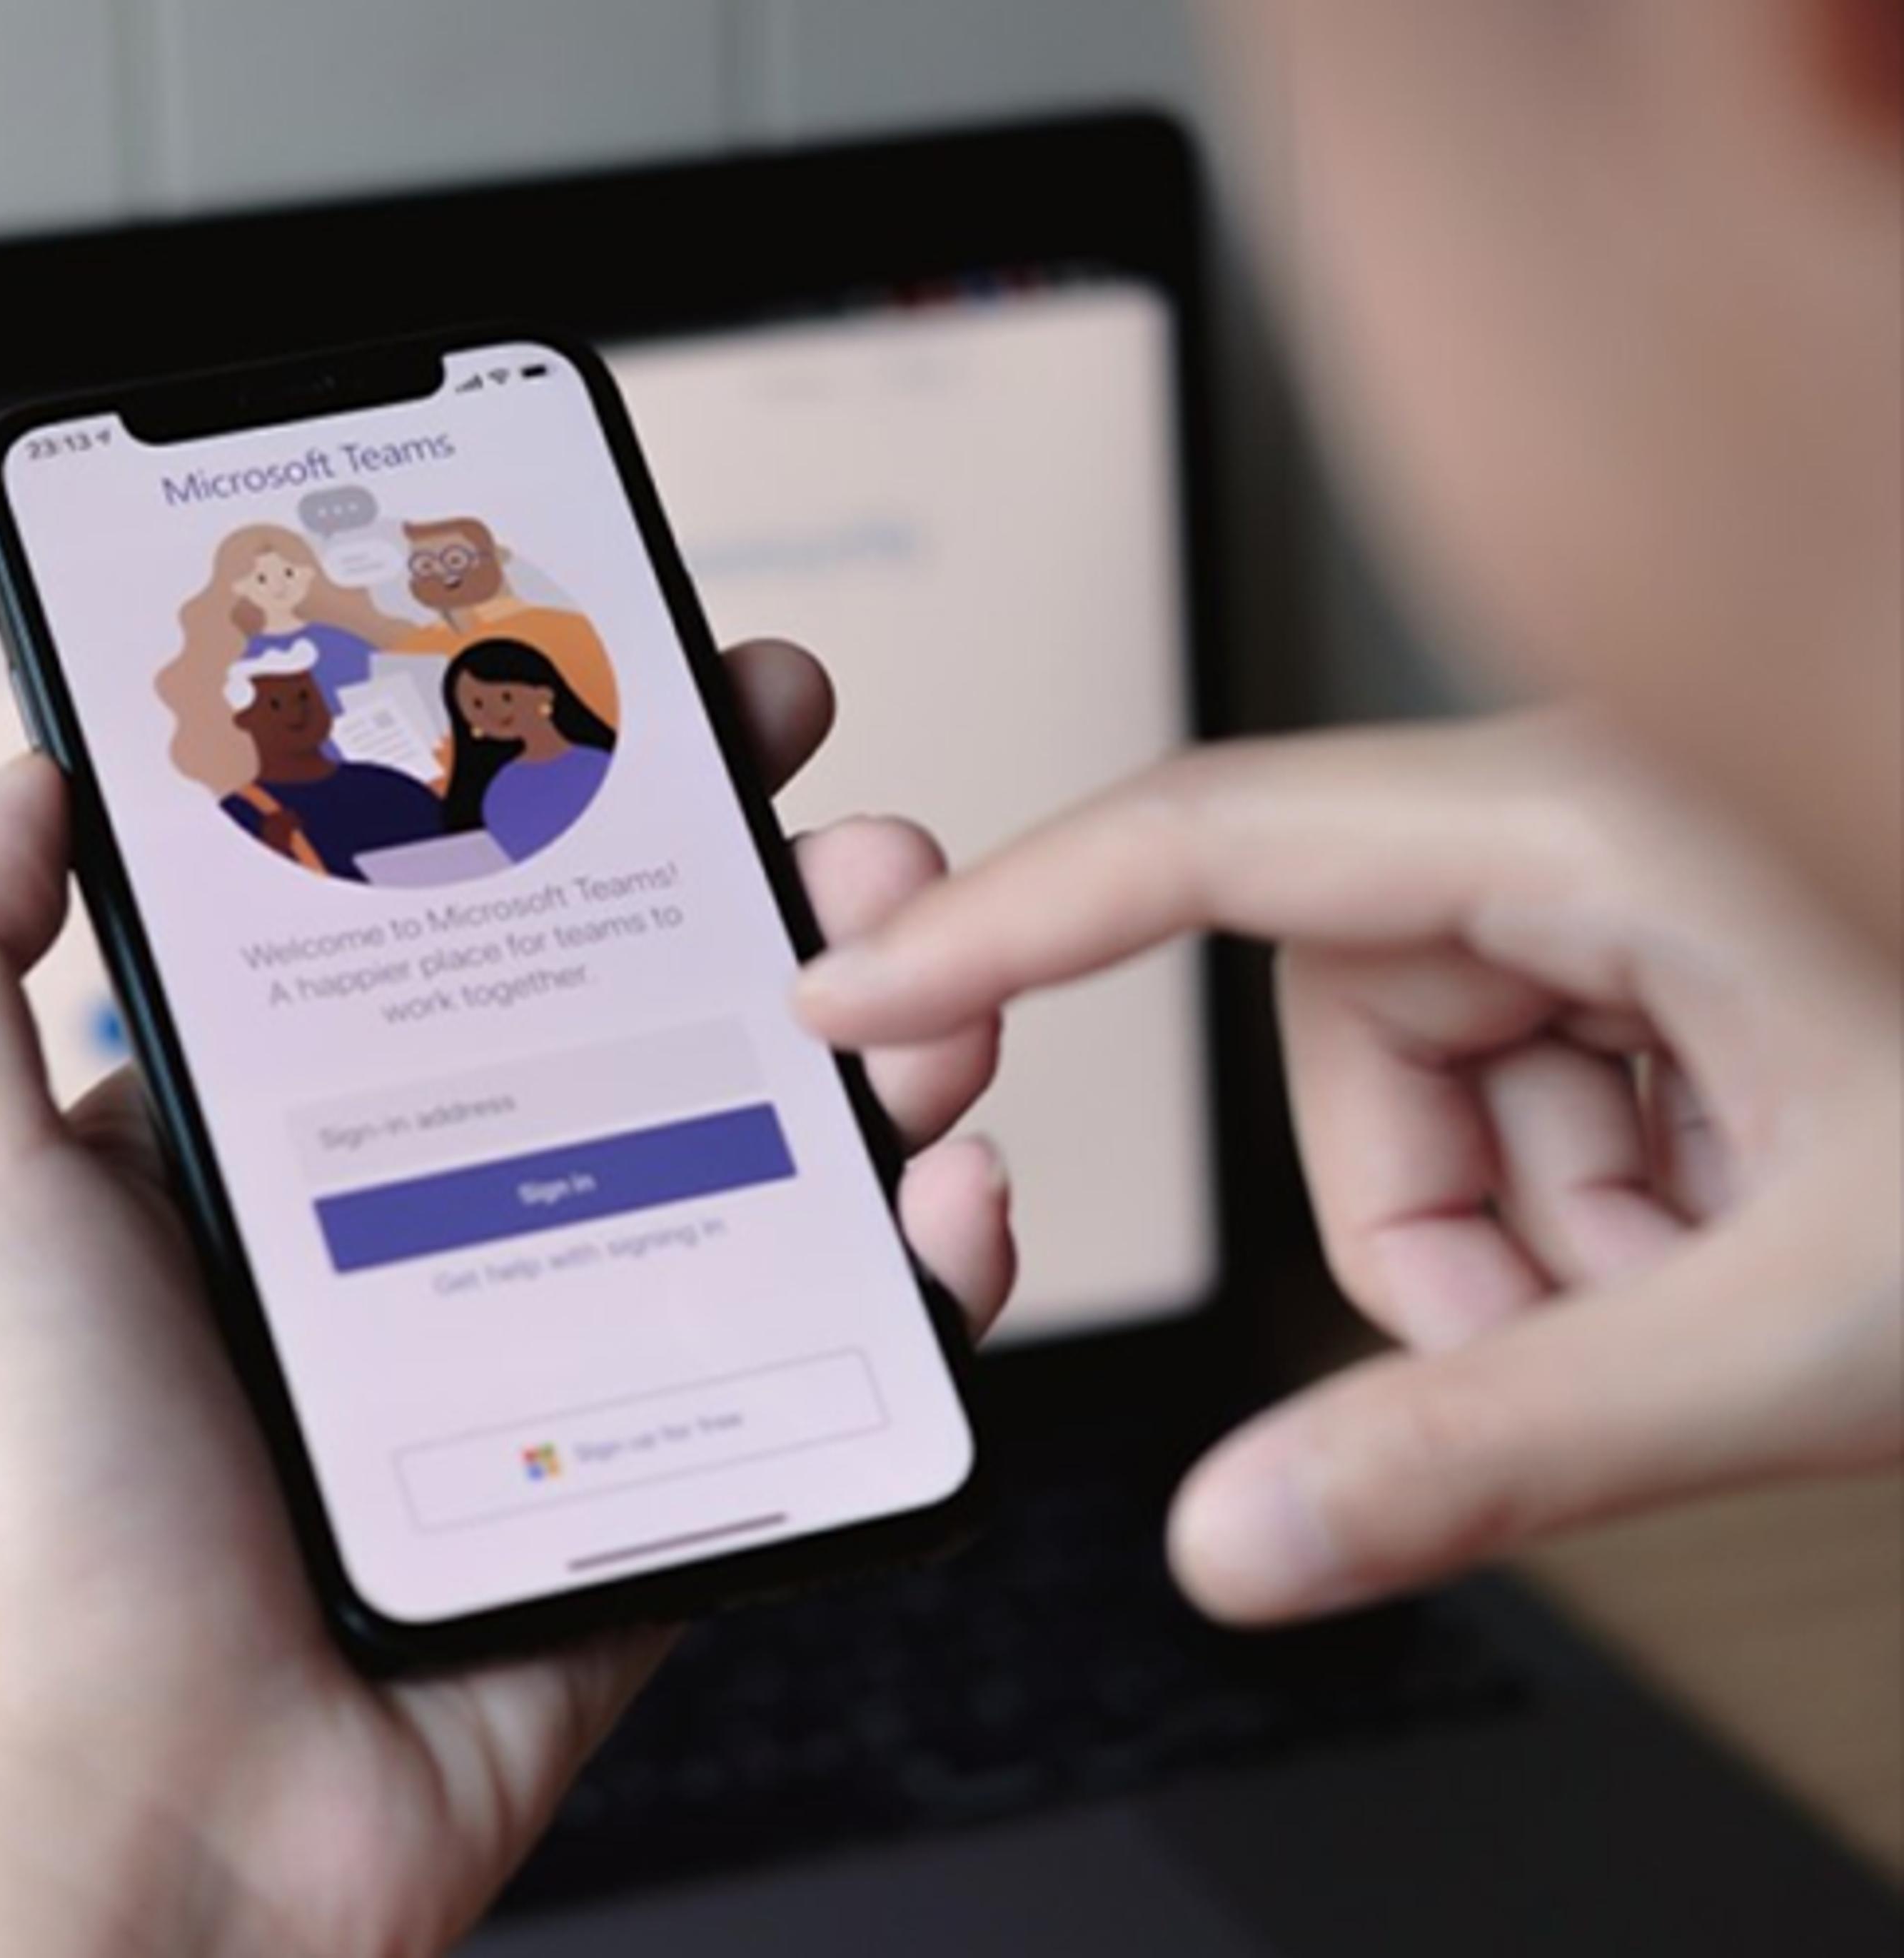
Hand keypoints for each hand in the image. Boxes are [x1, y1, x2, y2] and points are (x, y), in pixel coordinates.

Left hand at [0, 642, 1014, 1957]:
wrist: (156, 1816)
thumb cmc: (31, 1506)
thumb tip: (33, 760)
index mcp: (284, 1129)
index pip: (460, 904)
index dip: (580, 784)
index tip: (675, 689)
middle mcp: (429, 1213)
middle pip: (650, 1001)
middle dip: (773, 883)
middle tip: (847, 819)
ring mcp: (558, 1340)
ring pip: (767, 1147)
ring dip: (879, 1033)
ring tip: (929, 976)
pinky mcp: (656, 1469)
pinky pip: (827, 1344)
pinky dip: (920, 1258)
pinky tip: (948, 1186)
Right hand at [800, 711, 1902, 1624]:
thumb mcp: (1810, 1320)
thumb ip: (1500, 1442)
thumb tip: (1238, 1540)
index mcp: (1603, 813)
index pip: (1215, 836)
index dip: (1009, 920)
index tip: (860, 988)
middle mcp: (1608, 816)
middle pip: (1349, 1017)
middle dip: (1432, 1215)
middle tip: (1582, 1333)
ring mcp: (1657, 884)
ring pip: (1452, 1077)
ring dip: (1541, 1231)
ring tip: (1725, 1288)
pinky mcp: (1701, 953)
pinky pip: (1549, 1092)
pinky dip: (1610, 1209)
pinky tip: (1755, 1237)